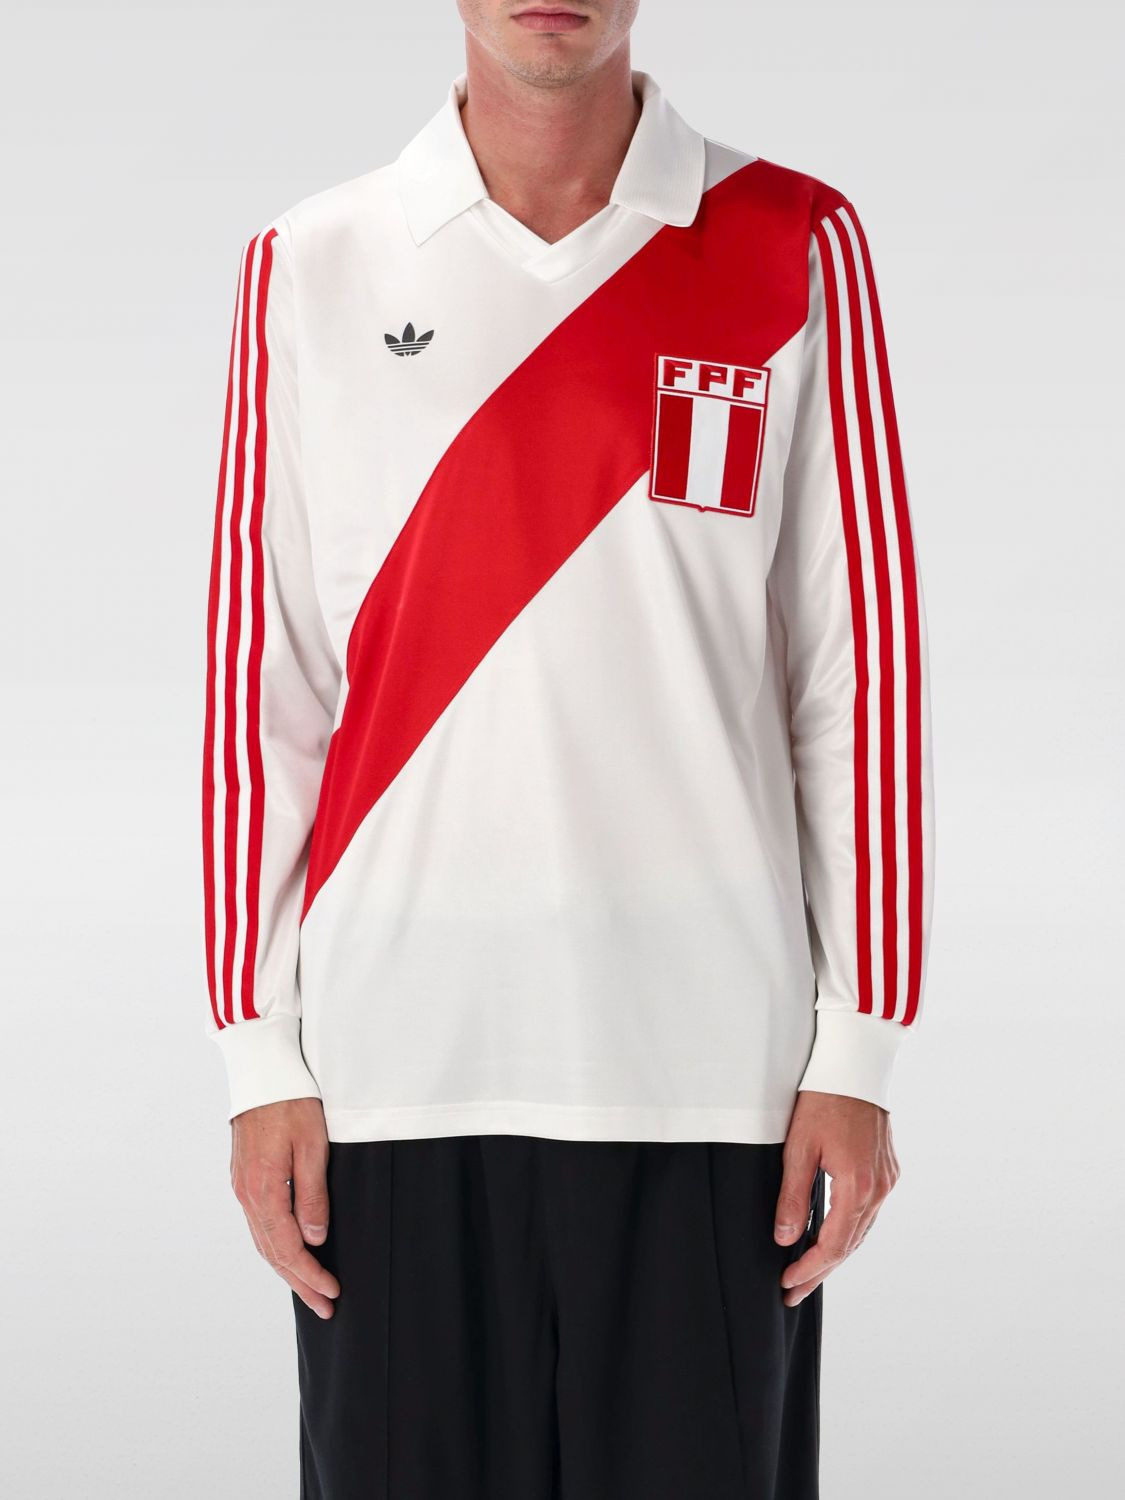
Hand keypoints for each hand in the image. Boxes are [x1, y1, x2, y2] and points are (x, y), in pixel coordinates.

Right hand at [230, 1097, 340, 1318]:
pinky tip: (289, 1254)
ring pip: (263, 1241)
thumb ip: (313, 1194)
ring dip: (286, 1269)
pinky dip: (274, 1247)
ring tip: (310, 1290)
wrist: (261, 1070)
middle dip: (299, 1283)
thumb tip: (315, 1238)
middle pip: (272, 1253)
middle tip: (325, 1307)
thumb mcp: (313, 1145)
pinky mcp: (244, 1178)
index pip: (287, 1248)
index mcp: (264, 1189)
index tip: (332, 1292)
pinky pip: (259, 1225)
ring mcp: (242, 1187)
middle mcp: (247, 1194)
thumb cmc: (292, 1102)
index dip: (310, 1275)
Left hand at [774, 1090, 899, 1306]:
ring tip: (808, 1274)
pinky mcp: (887, 1171)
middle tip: (793, 1293)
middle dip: (820, 1272)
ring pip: (861, 1232)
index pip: (833, 1245)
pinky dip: (849, 1232)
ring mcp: (887, 1180)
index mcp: (857, 1187)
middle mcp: (879, 1189)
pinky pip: (868, 1214)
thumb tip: (783, 1238)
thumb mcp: (799, 1148)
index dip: (809, 1269)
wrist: (855, 1067)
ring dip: (835, 1254)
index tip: (787, 1283)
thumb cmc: (823, 1101)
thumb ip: (792, 1196)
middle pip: (849, 1245)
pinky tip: (832, 1239)